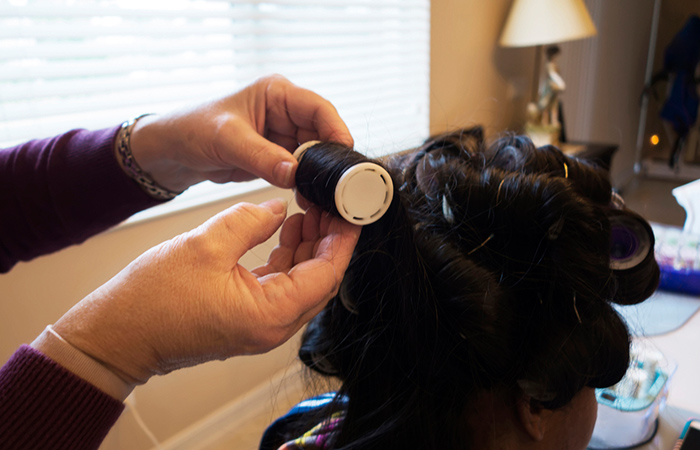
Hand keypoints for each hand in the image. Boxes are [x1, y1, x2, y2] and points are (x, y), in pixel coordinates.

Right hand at [53, 199, 360, 384]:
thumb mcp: (206, 244)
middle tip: (331, 203)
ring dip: (309, 245)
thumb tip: (277, 208)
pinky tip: (286, 229)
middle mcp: (272, 325)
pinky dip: (287, 257)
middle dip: (329, 238)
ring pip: (301, 280)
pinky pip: (280, 285)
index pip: (327, 274)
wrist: (116, 334)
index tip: (352, 211)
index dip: (343, 239)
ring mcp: (260, 323)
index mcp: (270, 314)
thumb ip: (250, 221)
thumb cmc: (152, 299)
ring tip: (309, 208)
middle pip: (320, 278)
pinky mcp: (246, 316)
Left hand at [129, 75, 352, 191]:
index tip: (343, 155)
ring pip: (315, 156)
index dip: (336, 130)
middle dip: (328, 159)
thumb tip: (294, 173)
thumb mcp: (227, 139)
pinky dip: (305, 184)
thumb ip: (261, 156)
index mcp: (277, 93)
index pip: (318, 109)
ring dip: (317, 174)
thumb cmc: (192, 129)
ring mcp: (283, 137)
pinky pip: (300, 170)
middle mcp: (285, 113)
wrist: (173, 152)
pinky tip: (307, 197)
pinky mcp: (277, 158)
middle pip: (322, 135)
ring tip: (321, 194)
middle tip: (334, 183)